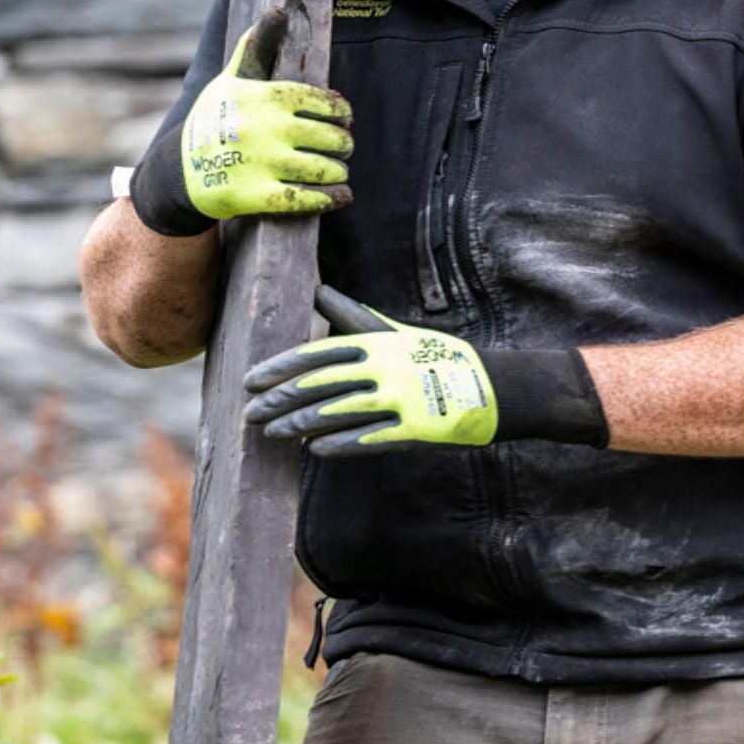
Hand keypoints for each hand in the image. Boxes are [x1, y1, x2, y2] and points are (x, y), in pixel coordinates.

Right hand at [130, 23, 352, 235]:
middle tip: (343, 147)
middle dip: (342, 143)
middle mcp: (265, 127)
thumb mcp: (232, 79)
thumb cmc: (213, 119)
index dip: (340, 112)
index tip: (344, 118)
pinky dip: (331, 197)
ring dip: (338, 171)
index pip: (322, 102)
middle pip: (329, 137)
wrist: (178, 170)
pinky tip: (341, 194)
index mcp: (263, 96)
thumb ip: (257, 46)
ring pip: (323, 168)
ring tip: (338, 171)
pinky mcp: (257, 196)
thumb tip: (277, 10)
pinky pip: (307, 198)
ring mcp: (262, 163)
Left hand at [242, 286, 501, 454]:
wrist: (494, 387)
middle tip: (250, 413)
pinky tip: (313, 451)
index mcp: (378, 344)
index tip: (250, 380)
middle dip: (281, 400)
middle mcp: (387, 369)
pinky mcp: (416, 430)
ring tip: (272, 434)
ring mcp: (402, 400)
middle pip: (322, 384)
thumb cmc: (438, 358)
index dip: (281, 367)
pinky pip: (370, 439)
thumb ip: (353, 317)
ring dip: (301, 424)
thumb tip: (318, 291)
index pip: (319, 354)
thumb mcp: (396, 333)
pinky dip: (339, 445)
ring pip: (340, 412)